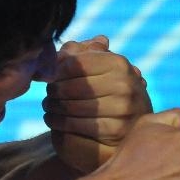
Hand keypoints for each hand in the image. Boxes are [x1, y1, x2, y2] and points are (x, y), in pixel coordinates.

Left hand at [44, 35, 151, 172]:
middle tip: (48, 94)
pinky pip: (75, 126)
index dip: (56, 71)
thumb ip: (81, 53)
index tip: (50, 77)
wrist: (131, 124)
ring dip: (53, 108)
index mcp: (119, 64)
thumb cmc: (110, 90)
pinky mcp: (115, 132)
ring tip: (49, 106)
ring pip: (70, 108)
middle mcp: (124, 85)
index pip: (73, 64)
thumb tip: (67, 48)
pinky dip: (58, 123)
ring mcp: (122, 110)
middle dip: (53, 91)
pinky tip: (53, 119)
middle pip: (69, 87)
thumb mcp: (100, 67)